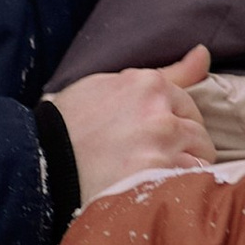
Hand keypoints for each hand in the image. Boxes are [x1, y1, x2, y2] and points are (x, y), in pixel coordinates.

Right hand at [46, 45, 214, 198]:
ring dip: (184, 170)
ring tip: (157, 177)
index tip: (157, 137)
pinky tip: (158, 190)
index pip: (187, 105)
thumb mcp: (111, 85)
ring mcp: (161, 147)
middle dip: (184, 147)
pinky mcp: (156, 177)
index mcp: (148, 84)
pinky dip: (179, 188)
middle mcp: (159, 112)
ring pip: (199, 159)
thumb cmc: (71, 122)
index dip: (175, 123)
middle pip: (198, 133)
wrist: (40, 160)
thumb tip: (204, 53)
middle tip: (156, 160)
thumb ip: (167, 73)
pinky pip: (189, 183)